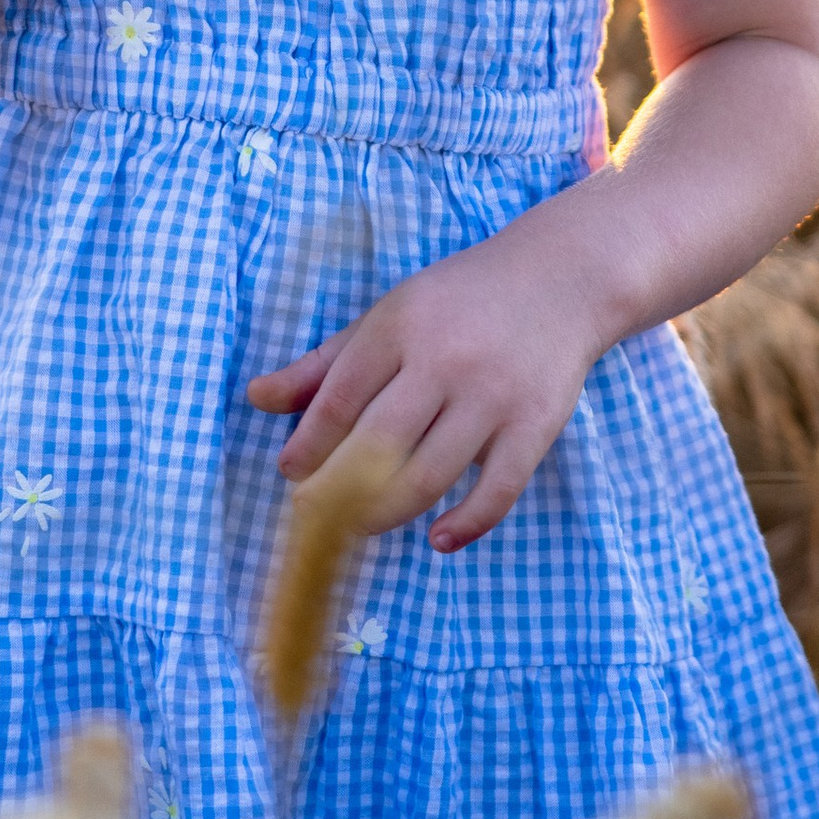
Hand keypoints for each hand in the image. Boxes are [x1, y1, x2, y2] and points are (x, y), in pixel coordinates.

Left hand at [245, 221, 605, 552]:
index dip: (308, 445)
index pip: (340, 400)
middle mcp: (445, 361)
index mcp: (400, 328)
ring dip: (386, 514)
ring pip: (429, 476)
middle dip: (336, 491)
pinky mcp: (536, 426)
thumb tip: (257, 398)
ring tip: (362, 526)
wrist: (561, 279)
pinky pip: (497, 491)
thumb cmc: (459, 303)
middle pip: (377, 446)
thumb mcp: (388, 317)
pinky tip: (438, 538)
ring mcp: (493, 397)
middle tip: (315, 517)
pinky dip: (466, 524)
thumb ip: (324, 363)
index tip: (290, 472)